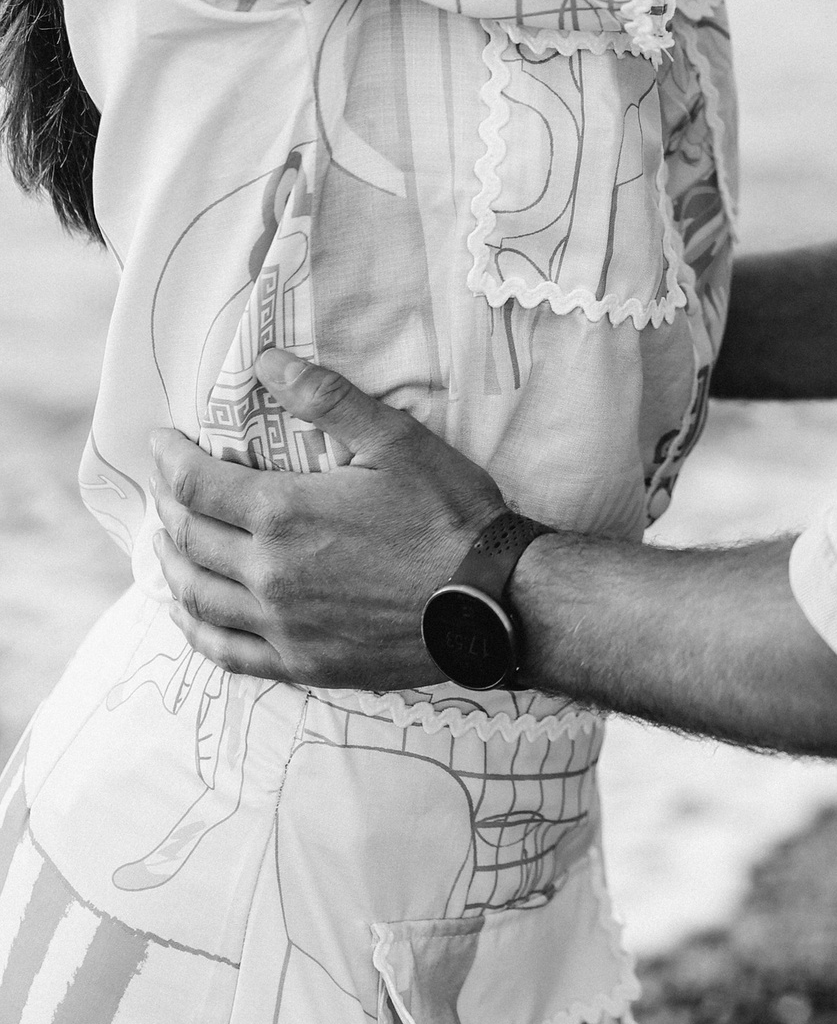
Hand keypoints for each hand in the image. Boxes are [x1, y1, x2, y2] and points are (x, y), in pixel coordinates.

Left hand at [148, 350, 506, 688]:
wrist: (490, 601)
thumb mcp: (397, 439)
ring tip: (166, 542)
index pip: (197, 485)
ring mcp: (281, 624)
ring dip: (171, 564)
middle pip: (191, 538)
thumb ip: (327, 397)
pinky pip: (225, 651)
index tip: (160, 442)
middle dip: (168, 506)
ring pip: (197, 595)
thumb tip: (267, 361)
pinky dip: (194, 628)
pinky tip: (189, 613)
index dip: (170, 460)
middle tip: (164, 484)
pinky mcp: (301, 663)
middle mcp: (269, 573)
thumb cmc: (449, 514)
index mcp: (285, 513)